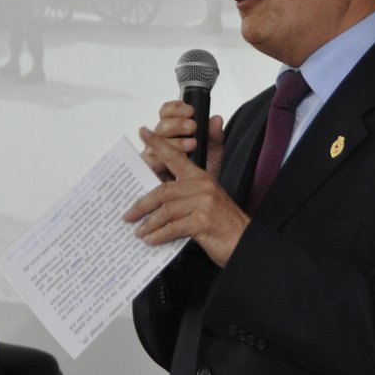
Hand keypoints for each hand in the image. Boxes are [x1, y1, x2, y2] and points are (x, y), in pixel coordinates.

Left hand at [125, 124, 246, 267]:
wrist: (246, 241)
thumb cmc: (224, 224)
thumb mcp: (206, 204)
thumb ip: (186, 197)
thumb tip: (160, 201)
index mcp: (201, 178)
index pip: (175, 157)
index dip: (158, 145)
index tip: (143, 132)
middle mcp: (202, 186)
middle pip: (162, 191)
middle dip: (141, 205)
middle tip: (128, 216)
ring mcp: (203, 203)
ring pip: (165, 210)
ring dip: (148, 224)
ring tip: (139, 233)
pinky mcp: (202, 221)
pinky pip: (172, 228)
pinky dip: (159, 236)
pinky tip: (151, 241)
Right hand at [138, 99, 224, 180]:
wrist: (200, 202)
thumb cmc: (203, 176)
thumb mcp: (213, 154)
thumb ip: (215, 136)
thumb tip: (216, 119)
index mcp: (172, 132)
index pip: (167, 112)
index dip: (176, 108)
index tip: (191, 110)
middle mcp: (159, 142)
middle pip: (161, 126)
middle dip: (178, 124)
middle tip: (193, 127)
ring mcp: (151, 156)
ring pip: (155, 142)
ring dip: (174, 141)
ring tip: (192, 145)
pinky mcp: (147, 172)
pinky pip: (148, 162)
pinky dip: (161, 160)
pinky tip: (175, 160)